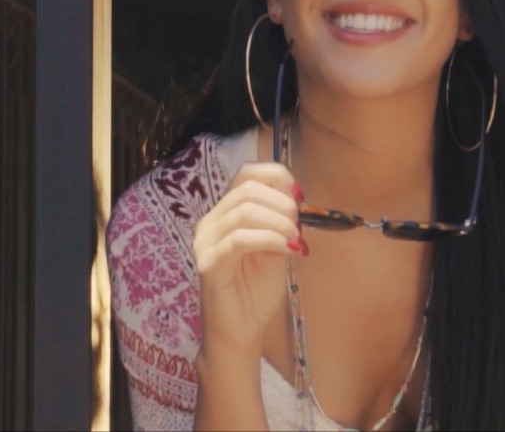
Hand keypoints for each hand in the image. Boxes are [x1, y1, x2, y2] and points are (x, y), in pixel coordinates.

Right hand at [192, 162, 302, 359]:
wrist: (241, 331)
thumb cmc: (256, 291)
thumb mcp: (275, 247)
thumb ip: (281, 221)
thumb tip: (297, 199)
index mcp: (225, 213)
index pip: (246, 173)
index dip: (276, 176)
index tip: (300, 197)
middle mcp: (210, 222)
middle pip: (247, 189)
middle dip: (282, 204)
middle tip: (299, 228)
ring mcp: (205, 241)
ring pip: (244, 211)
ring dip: (280, 222)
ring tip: (296, 241)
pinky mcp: (208, 263)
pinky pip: (240, 239)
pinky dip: (271, 239)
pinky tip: (288, 250)